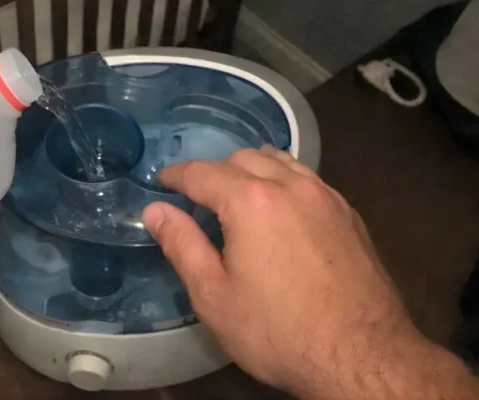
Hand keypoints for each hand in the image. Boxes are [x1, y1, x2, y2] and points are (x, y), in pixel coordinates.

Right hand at [142, 146, 477, 398]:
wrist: (361, 356)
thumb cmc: (277, 330)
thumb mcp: (214, 295)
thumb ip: (182, 244)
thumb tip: (155, 210)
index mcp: (251, 201)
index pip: (202, 173)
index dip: (176, 174)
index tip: (161, 179)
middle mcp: (291, 186)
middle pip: (242, 158)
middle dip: (213, 170)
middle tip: (195, 195)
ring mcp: (326, 197)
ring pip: (280, 162)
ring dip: (250, 168)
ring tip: (235, 192)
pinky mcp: (349, 214)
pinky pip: (308, 179)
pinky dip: (283, 179)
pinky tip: (280, 206)